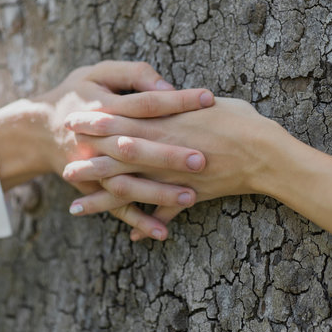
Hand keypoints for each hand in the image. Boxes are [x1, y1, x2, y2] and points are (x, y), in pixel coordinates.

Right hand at [0, 60, 215, 239]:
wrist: (39, 129)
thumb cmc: (77, 94)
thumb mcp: (98, 72)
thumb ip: (133, 74)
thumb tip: (166, 88)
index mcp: (102, 106)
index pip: (144, 103)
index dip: (176, 101)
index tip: (209, 99)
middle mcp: (97, 139)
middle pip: (135, 147)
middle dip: (168, 155)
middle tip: (202, 160)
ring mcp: (93, 167)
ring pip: (125, 183)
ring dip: (156, 193)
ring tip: (190, 197)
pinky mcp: (92, 187)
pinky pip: (114, 207)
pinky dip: (137, 220)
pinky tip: (161, 232)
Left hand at [62, 97, 282, 239]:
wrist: (267, 154)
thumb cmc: (240, 120)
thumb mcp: (204, 104)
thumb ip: (177, 104)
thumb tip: (161, 96)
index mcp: (166, 123)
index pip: (122, 121)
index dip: (96, 122)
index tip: (73, 121)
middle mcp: (163, 151)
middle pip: (116, 157)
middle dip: (89, 161)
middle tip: (64, 166)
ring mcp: (172, 177)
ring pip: (130, 189)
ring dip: (102, 199)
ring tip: (76, 206)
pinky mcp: (187, 196)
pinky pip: (162, 213)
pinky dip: (146, 223)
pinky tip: (129, 235)